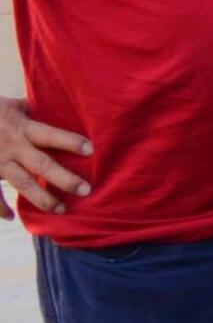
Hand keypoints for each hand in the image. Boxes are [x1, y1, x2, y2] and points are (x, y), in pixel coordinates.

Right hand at [0, 93, 93, 217]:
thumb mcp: (10, 105)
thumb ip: (33, 110)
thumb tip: (62, 105)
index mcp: (20, 127)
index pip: (49, 135)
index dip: (69, 141)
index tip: (91, 150)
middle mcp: (11, 146)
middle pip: (41, 164)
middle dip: (64, 178)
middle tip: (85, 190)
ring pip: (22, 183)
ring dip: (41, 198)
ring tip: (60, 209)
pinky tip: (11, 217)